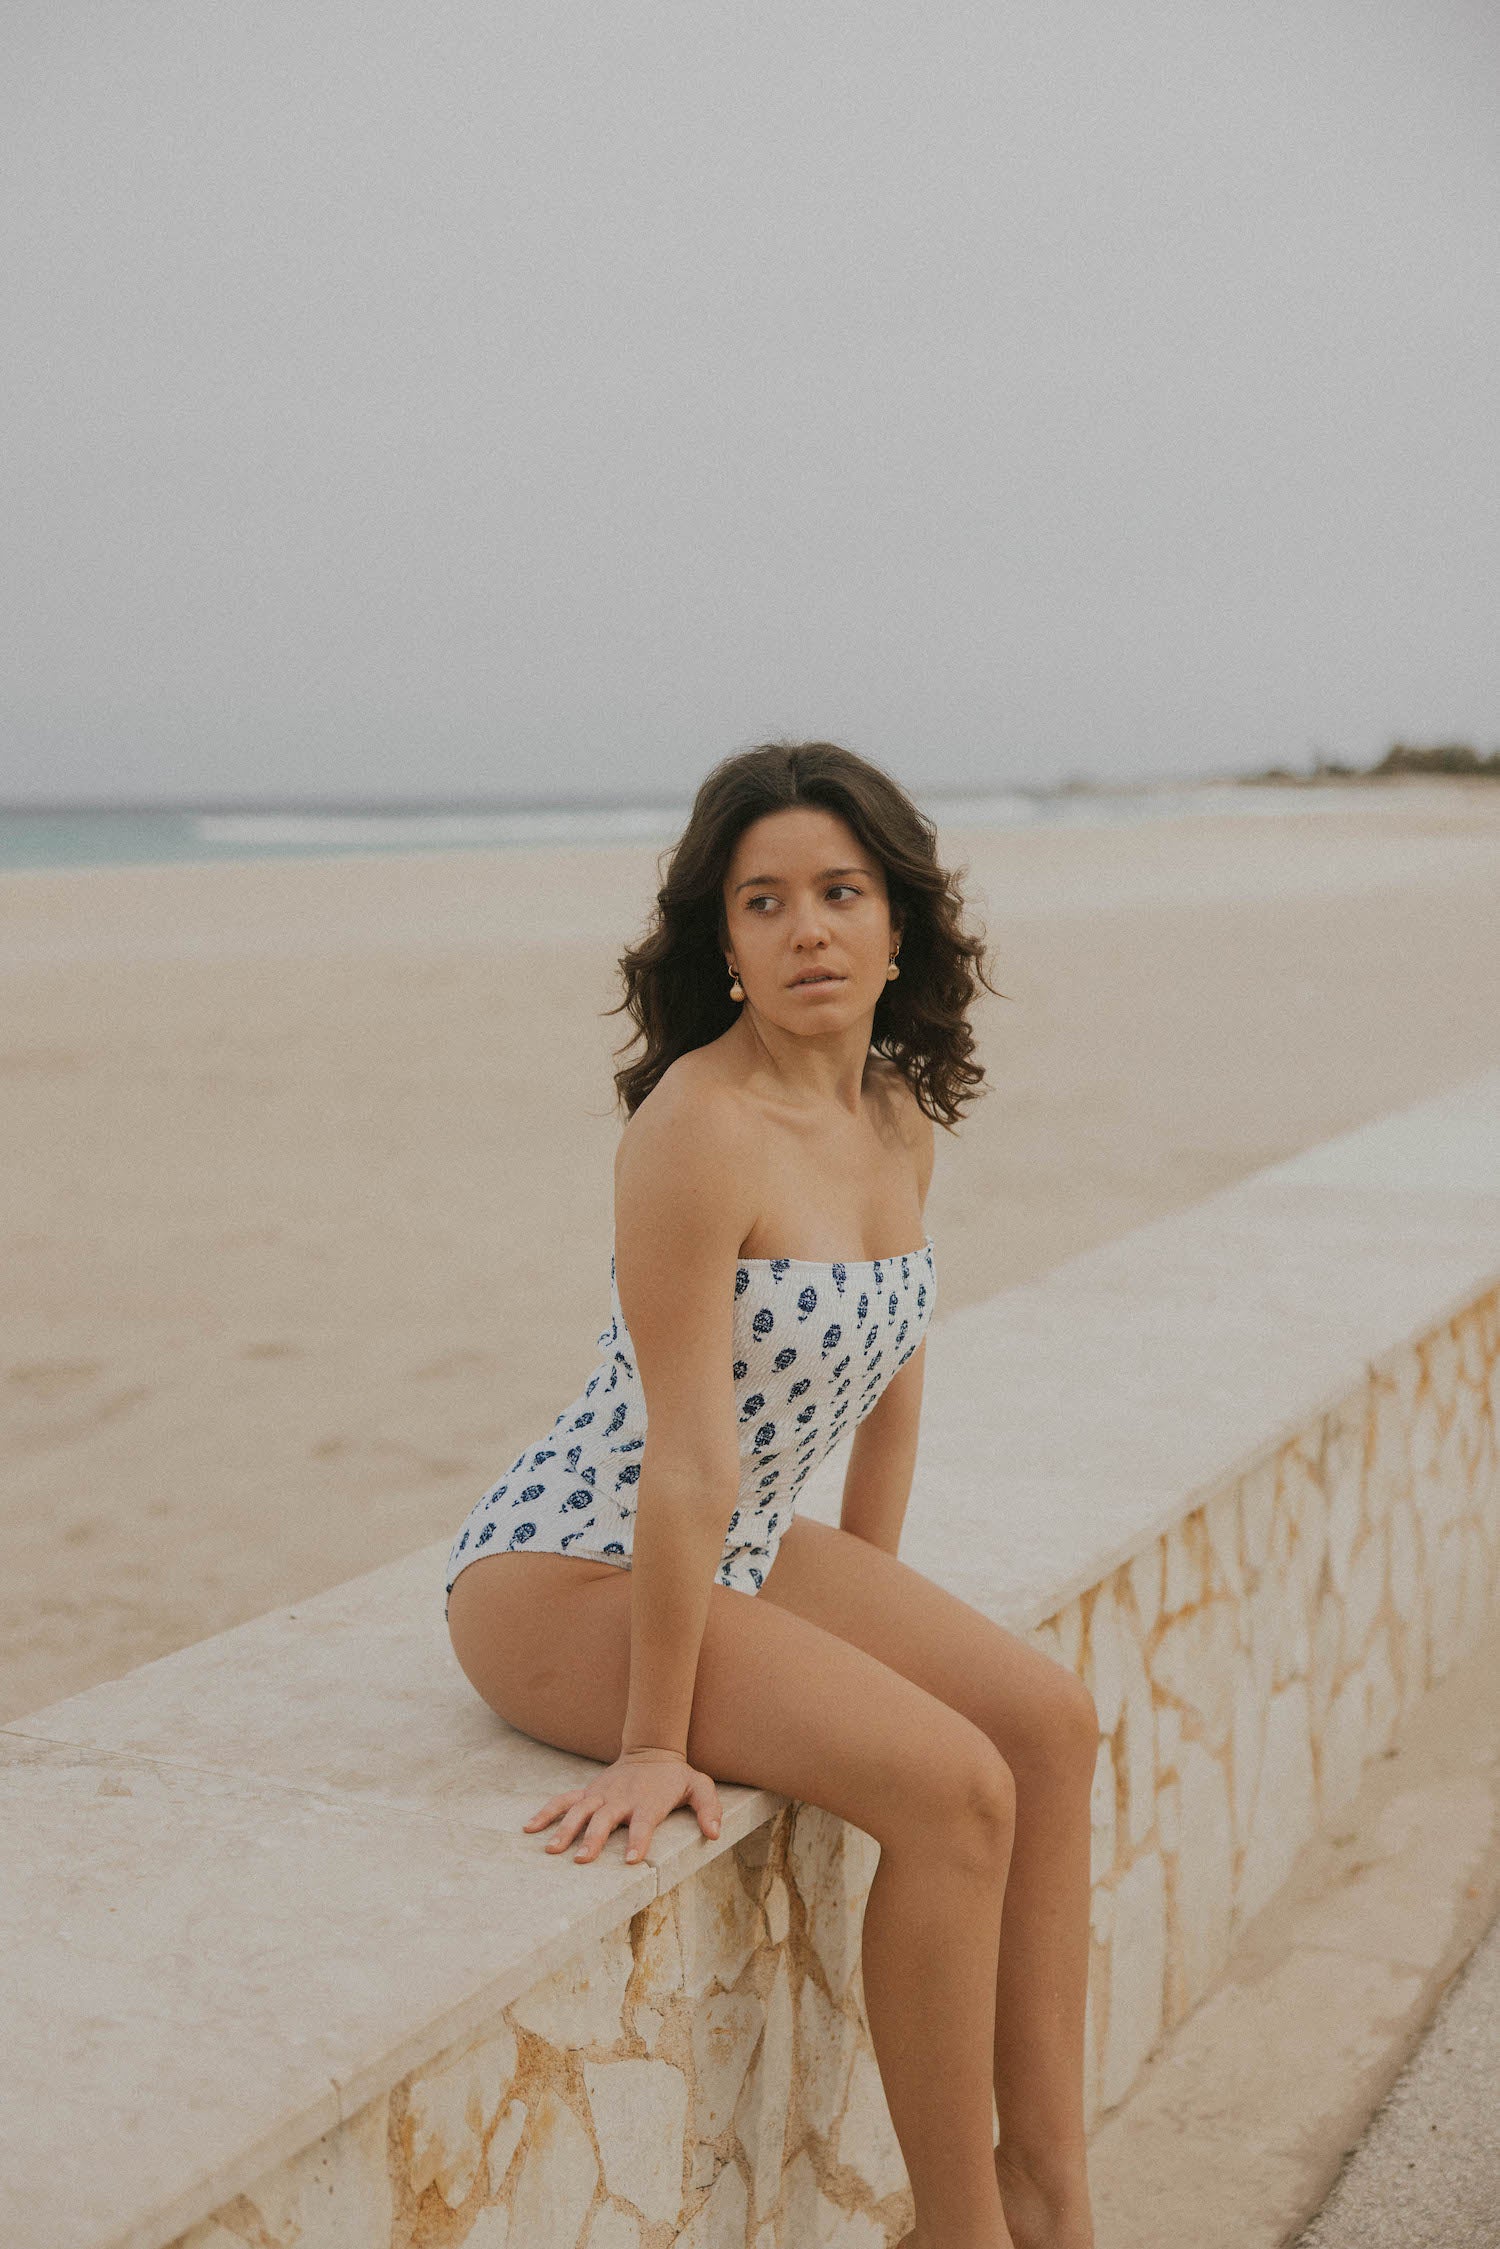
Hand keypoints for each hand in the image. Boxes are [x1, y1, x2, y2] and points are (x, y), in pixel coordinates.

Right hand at [522, 1748, 722, 1863]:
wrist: (651, 1750)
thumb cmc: (676, 1777)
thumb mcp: (700, 1786)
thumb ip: (709, 1808)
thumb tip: (714, 1833)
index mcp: (648, 1801)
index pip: (643, 1823)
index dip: (638, 1840)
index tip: (631, 1860)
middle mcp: (621, 1799)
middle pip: (605, 1820)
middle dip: (594, 1840)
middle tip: (581, 1860)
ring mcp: (601, 1794)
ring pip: (579, 1811)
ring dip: (565, 1830)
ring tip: (551, 1851)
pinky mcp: (588, 1792)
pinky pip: (563, 1801)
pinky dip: (546, 1813)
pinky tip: (529, 1828)